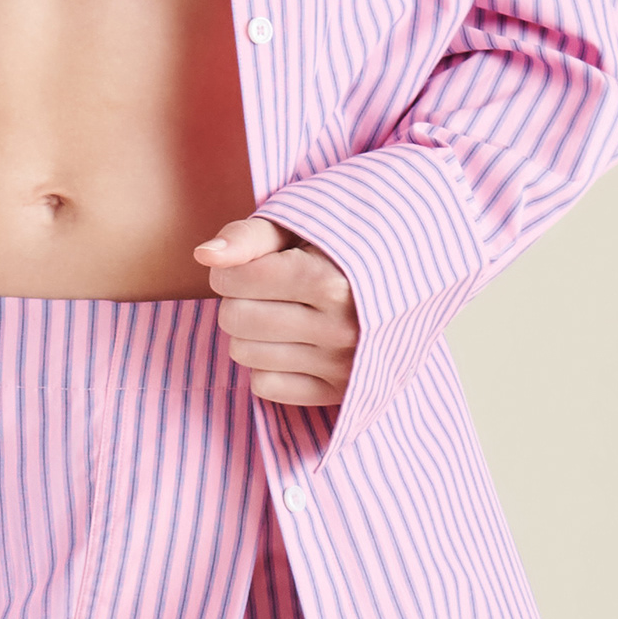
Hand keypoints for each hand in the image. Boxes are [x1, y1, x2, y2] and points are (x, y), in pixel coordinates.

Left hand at [192, 219, 358, 412]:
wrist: (413, 277)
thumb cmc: (345, 245)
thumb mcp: (303, 225)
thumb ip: (250, 236)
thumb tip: (204, 255)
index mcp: (331, 281)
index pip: (236, 280)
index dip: (227, 270)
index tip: (245, 264)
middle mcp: (341, 328)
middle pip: (235, 319)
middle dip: (237, 299)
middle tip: (263, 290)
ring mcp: (343, 365)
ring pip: (244, 354)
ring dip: (249, 333)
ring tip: (280, 313)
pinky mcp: (341, 392)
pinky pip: (265, 386)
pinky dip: (267, 365)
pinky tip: (291, 343)